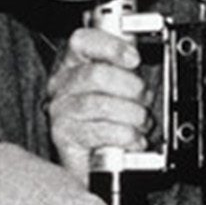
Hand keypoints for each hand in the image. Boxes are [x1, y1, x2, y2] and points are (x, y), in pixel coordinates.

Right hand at [45, 27, 151, 170]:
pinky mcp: (64, 137)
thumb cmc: (109, 122)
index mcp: (75, 65)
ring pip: (100, 104)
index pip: (82, 42)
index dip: (110, 47)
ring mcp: (61, 111)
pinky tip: (133, 139)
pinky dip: (125, 135)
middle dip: (131, 87)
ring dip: (131, 115)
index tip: (134, 59)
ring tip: (141, 123)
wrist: (95, 162)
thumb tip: (136, 56)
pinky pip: (100, 131)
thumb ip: (125, 69)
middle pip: (96, 74)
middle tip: (144, 99)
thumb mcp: (120, 88)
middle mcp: (63, 85)